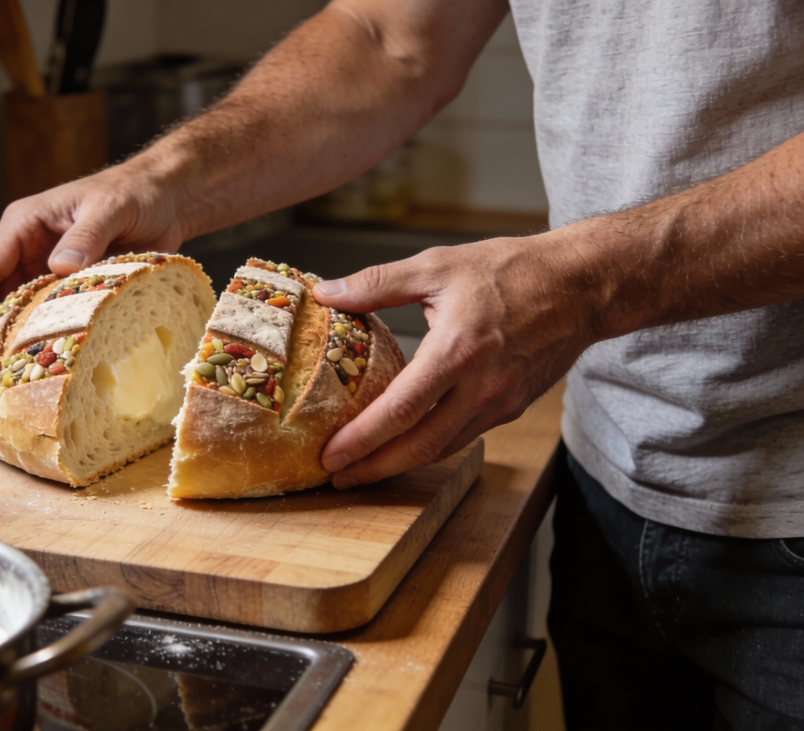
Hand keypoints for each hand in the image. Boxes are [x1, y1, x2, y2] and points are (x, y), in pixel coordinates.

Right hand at [0, 166, 186, 374]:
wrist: (166, 198)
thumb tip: (59, 267)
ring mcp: (39, 268)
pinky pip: (34, 316)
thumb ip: (87, 235)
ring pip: (1, 307)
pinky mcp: (60, 286)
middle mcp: (23, 247)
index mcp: (24, 223)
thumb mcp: (112, 208)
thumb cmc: (137, 194)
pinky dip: (23, 340)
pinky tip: (21, 367)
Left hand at [312, 233, 597, 487]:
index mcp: (458, 350)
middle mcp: (481, 386)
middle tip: (337, 477)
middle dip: (374, 467)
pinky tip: (406, 446)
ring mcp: (500, 402)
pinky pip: (463, 437)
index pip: (400, 410)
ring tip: (363, 469)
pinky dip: (430, 448)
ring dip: (400, 464)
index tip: (330, 455)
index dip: (361, 439)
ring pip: (442, 448)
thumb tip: (327, 293)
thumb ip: (376, 283)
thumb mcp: (437, 265)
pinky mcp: (512, 407)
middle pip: (419, 445)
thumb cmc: (513, 269)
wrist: (584, 285)